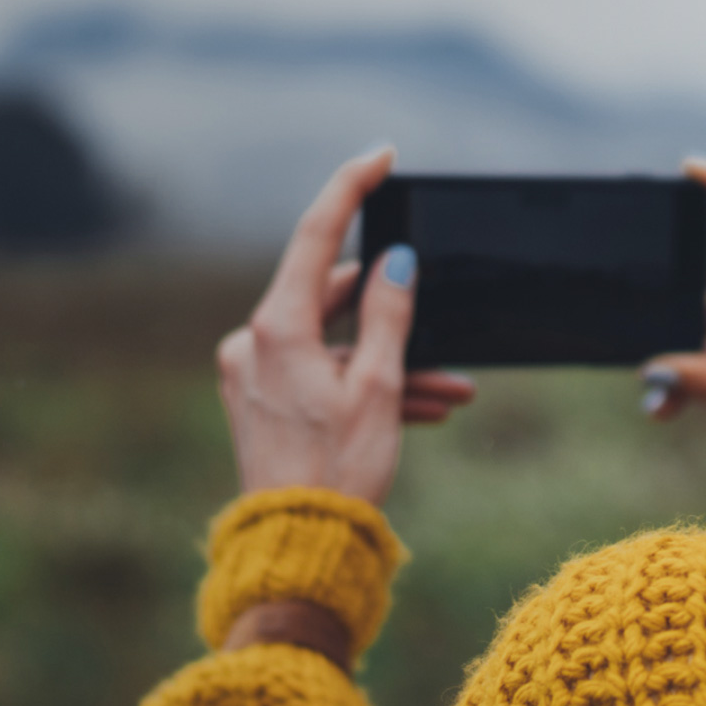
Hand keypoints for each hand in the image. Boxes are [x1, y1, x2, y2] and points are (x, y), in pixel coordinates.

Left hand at [215, 147, 477, 503]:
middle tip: (442, 315)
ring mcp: (254, 373)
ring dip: (391, 360)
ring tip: (452, 387)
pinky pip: (322, 375)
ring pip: (335, 344)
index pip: (314, 233)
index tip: (382, 157)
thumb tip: (397, 264)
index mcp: (275, 327)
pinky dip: (366, 384)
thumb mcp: (378, 388)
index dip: (351, 188)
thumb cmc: (337, 471)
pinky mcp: (263, 403)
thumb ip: (390, 316)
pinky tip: (423, 407)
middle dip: (392, 309)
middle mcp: (254, 342)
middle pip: (329, 295)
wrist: (296, 549)